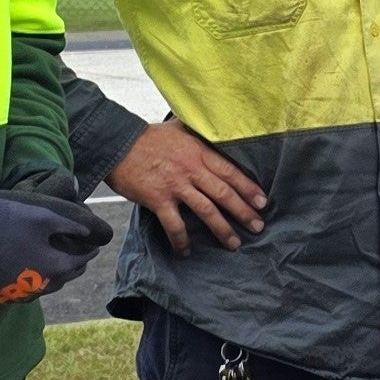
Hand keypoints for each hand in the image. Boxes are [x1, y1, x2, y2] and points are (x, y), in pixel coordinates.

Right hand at [0, 186, 112, 304]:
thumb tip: (88, 234)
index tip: (95, 247)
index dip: (89, 253)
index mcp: (53, 267)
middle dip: (74, 267)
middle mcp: (39, 286)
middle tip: (79, 258)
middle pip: (64, 278)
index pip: (79, 262)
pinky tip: (33, 275)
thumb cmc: (8, 220)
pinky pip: (24, 292)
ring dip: (55, 278)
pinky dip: (33, 284)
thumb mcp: (43, 216)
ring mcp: (17, 293)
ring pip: (45, 288)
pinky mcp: (0, 294)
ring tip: (58, 266)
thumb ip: (70, 226)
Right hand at [107, 118, 267, 254]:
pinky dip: (181, 240)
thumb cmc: (148, 137)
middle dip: (244, 212)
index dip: (248, 188)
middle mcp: (191, 169)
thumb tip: (212, 129)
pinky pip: (174, 225)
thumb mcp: (178, 127)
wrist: (117, 144)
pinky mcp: (158, 199)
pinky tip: (186, 251)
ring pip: (206, 211)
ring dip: (222, 229)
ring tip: (233, 243)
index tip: (262, 201)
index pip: (230, 171)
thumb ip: (197, 133)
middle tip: (258, 226)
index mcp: (198, 152)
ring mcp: (175, 185)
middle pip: (224, 193)